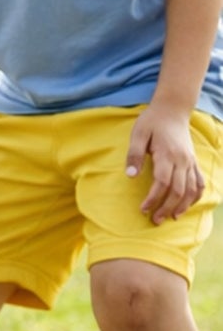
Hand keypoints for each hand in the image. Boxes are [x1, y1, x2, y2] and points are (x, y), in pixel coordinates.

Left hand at [126, 104, 204, 222]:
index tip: (143, 209)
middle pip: (178, 190)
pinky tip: (186, 206)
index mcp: (168, 154)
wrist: (172, 110)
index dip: (153, 198)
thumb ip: (134, 155)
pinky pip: (199, 182)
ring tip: (171, 218)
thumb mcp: (137, 134)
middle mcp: (183, 160)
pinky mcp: (193, 162)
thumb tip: (131, 177)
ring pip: (191, 189)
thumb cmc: (151, 122)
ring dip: (182, 206)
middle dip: (166, 208)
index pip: (162, 183)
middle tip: (154, 220)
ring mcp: (191, 162)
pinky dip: (195, 197)